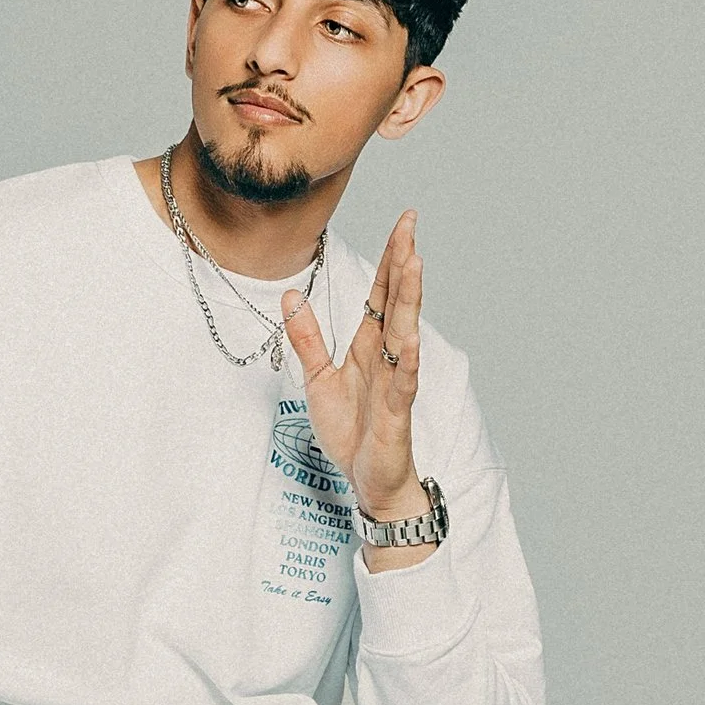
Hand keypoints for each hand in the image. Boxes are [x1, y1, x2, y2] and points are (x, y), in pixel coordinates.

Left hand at [281, 209, 423, 517]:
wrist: (369, 480)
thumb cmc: (352, 431)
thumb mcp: (318, 379)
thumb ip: (307, 338)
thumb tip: (290, 295)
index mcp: (368, 346)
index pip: (382, 293)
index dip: (390, 259)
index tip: (403, 224)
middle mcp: (386, 357)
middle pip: (397, 301)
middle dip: (403, 263)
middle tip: (410, 225)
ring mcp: (394, 382)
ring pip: (403, 332)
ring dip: (409, 298)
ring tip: (415, 263)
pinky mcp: (396, 412)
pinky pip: (402, 381)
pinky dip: (406, 358)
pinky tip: (409, 336)